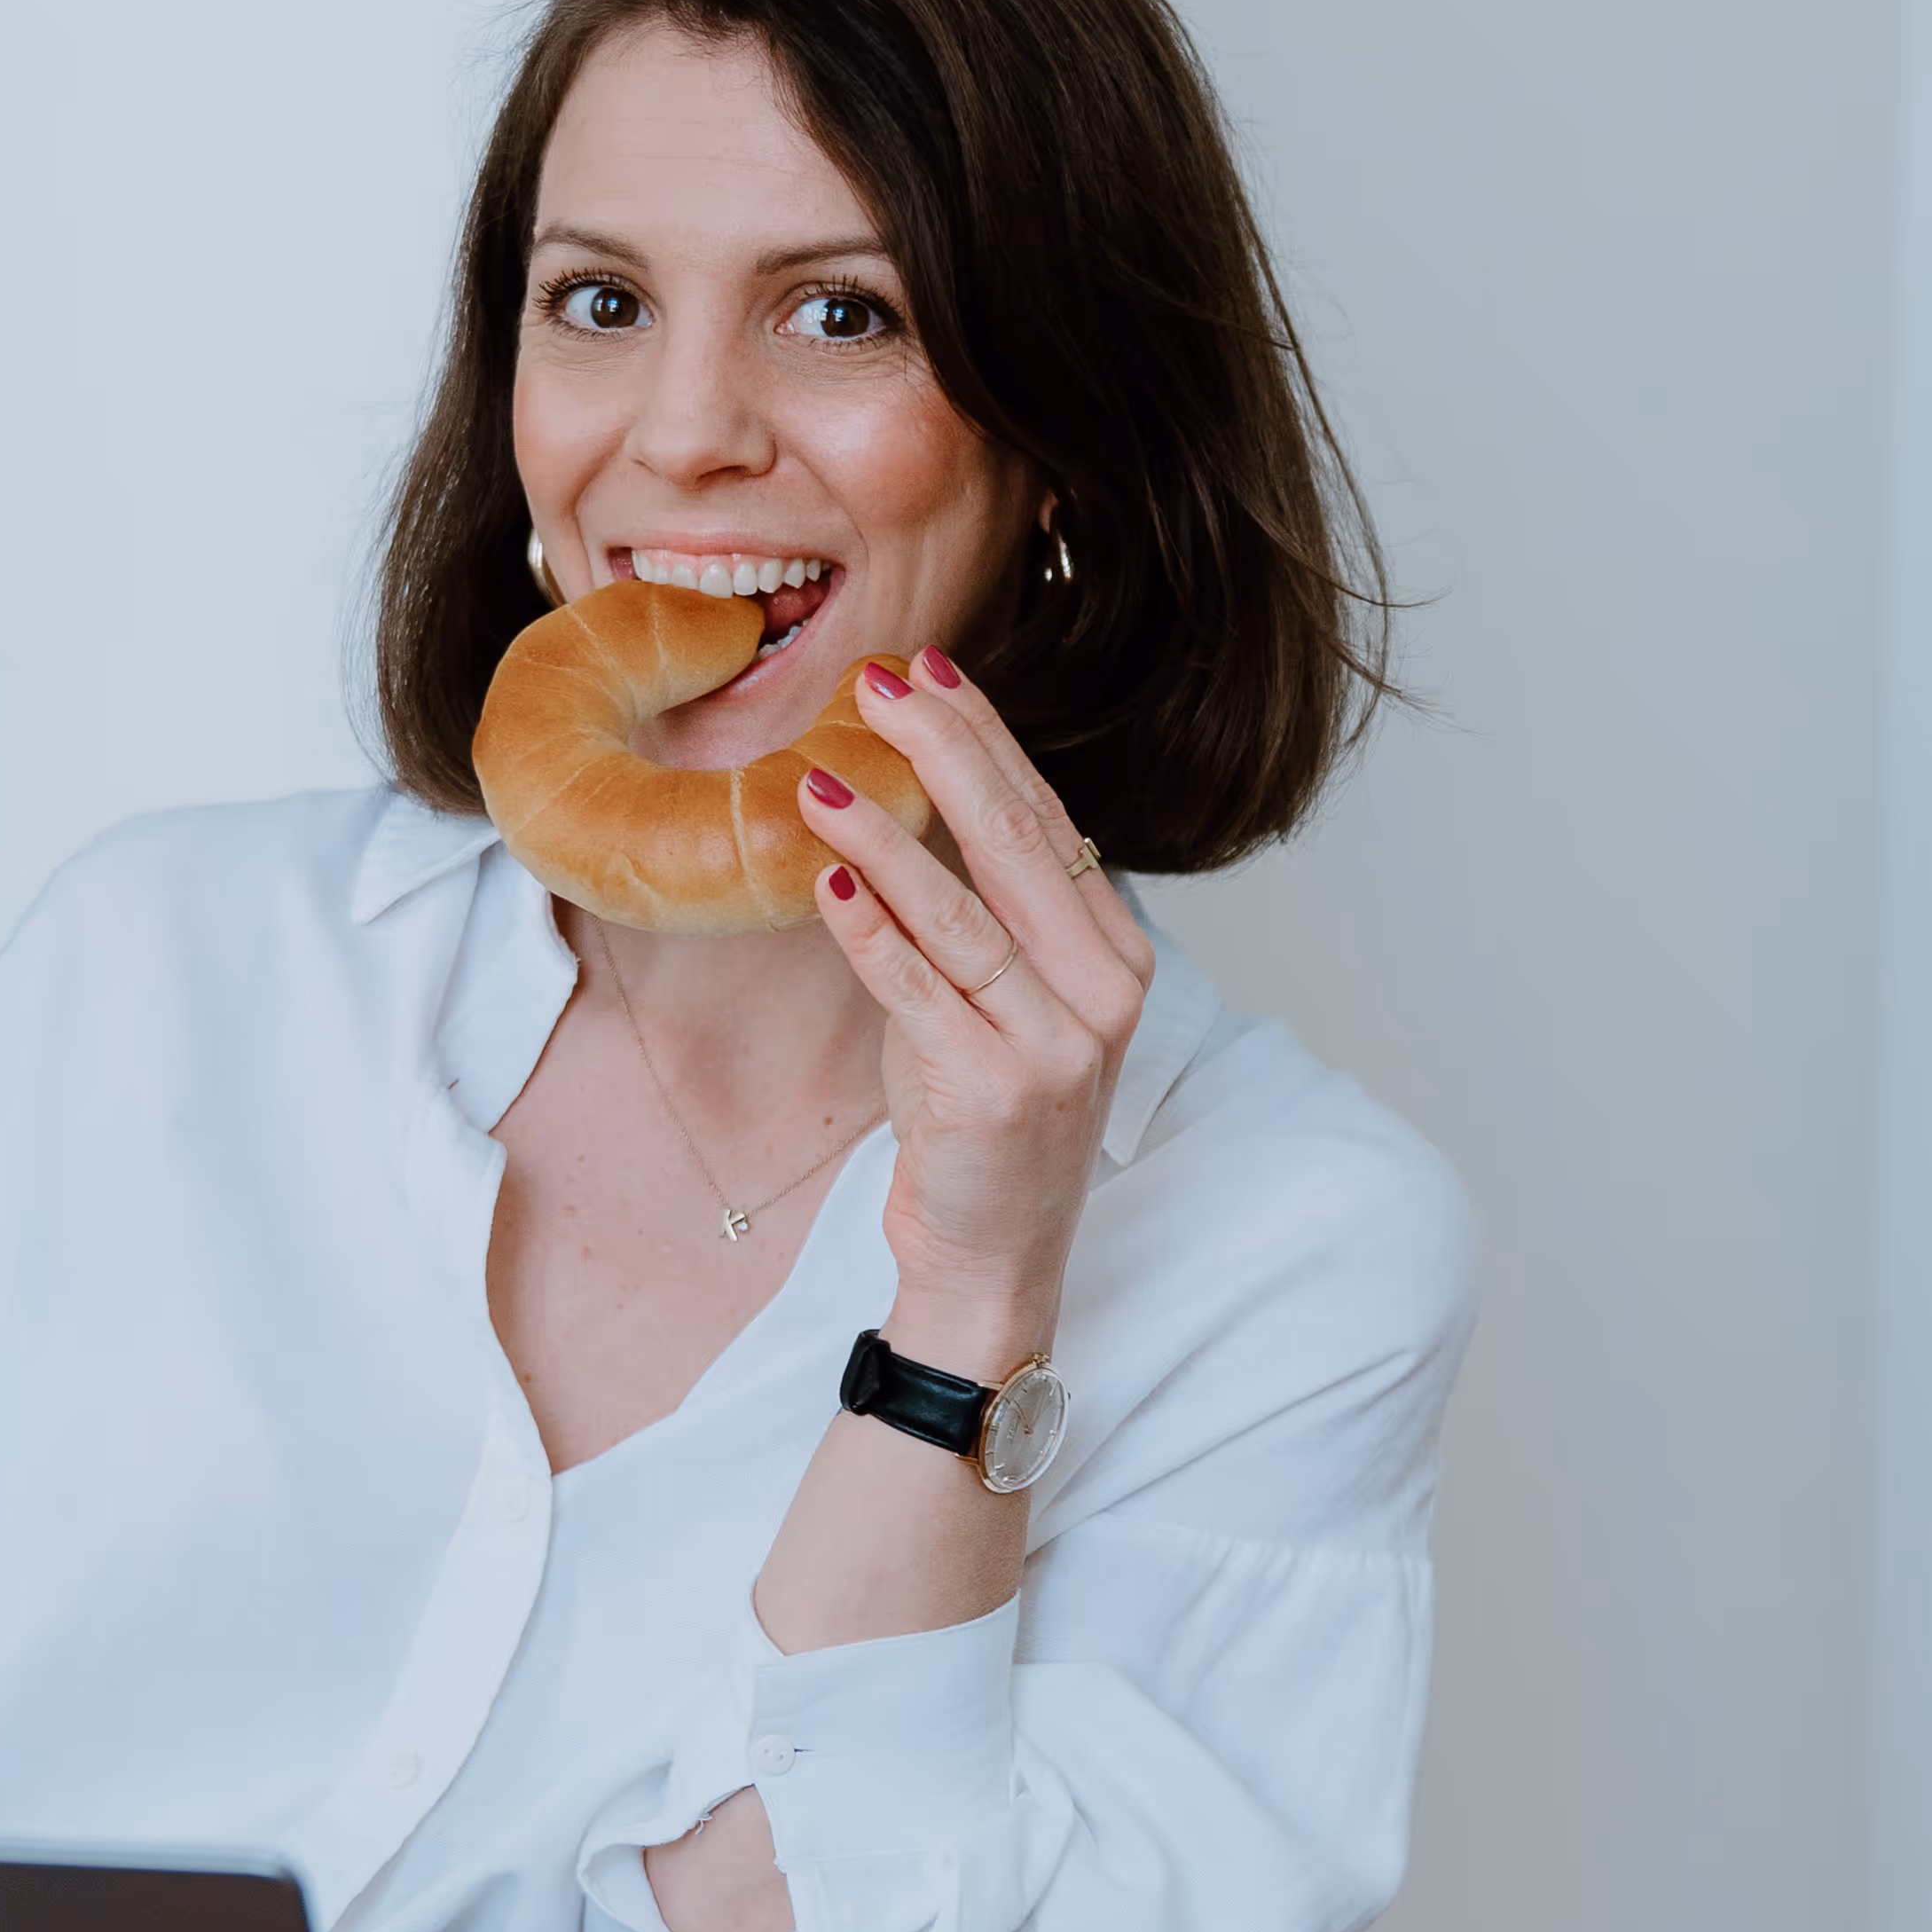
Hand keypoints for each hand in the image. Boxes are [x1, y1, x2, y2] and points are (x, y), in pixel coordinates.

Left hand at [797, 649, 1150, 1370]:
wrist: (996, 1259)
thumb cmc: (982, 1116)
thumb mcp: (1001, 997)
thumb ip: (981, 910)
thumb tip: (917, 794)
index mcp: (1112, 954)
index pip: (1045, 821)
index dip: (986, 739)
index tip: (931, 672)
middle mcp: (1100, 991)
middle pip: (1013, 844)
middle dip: (942, 751)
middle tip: (879, 683)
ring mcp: (1054, 1043)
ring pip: (961, 913)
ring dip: (884, 836)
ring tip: (819, 779)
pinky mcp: (993, 1089)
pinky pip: (920, 990)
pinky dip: (871, 933)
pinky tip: (828, 882)